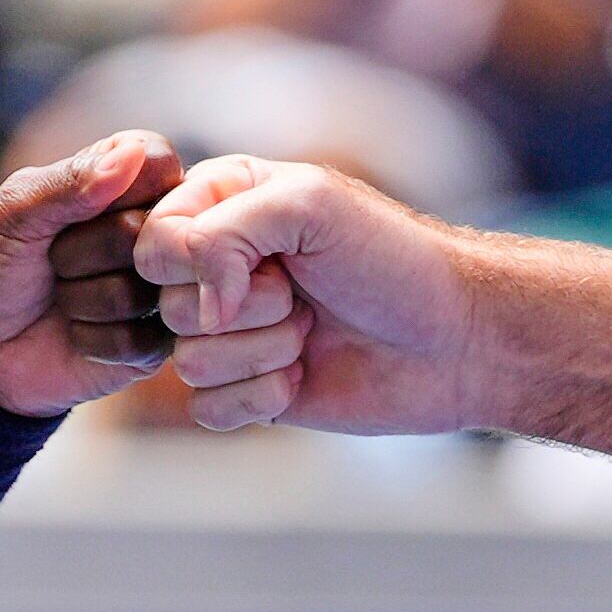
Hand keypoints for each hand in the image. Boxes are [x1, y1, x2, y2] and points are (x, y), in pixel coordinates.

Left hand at [0, 133, 185, 417]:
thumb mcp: (14, 211)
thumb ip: (71, 181)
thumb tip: (132, 154)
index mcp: (125, 178)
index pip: (158, 161)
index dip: (115, 190)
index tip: (72, 210)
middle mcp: (152, 230)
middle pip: (151, 231)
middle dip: (82, 251)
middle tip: (52, 261)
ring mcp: (158, 287)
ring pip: (144, 290)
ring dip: (82, 300)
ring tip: (59, 296)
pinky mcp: (153, 342)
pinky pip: (141, 340)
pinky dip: (91, 339)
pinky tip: (73, 333)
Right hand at [133, 156, 482, 433]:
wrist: (457, 337)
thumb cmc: (392, 257)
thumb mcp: (309, 206)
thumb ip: (223, 231)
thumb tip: (195, 310)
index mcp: (222, 203)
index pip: (154, 241)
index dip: (201, 263)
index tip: (272, 261)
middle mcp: (217, 265)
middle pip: (168, 305)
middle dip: (248, 308)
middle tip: (304, 294)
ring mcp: (230, 330)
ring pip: (187, 362)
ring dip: (263, 352)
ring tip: (312, 330)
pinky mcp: (246, 388)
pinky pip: (208, 408)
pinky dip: (262, 396)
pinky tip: (306, 375)